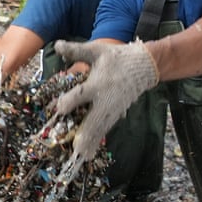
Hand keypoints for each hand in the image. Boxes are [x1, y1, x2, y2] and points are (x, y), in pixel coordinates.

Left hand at [53, 40, 158, 182]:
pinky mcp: (117, 114)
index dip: (69, 101)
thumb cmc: (116, 58)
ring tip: (81, 157)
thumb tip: (56, 44)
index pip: (82, 94)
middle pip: (94, 119)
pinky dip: (97, 140)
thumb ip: (76, 50)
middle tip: (75, 149)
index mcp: (99, 83)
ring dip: (90, 142)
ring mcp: (113, 109)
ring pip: (100, 128)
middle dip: (85, 134)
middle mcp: (106, 99)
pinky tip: (89, 153)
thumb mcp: (97, 51)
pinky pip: (105, 129)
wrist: (144, 66)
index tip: (58, 109)